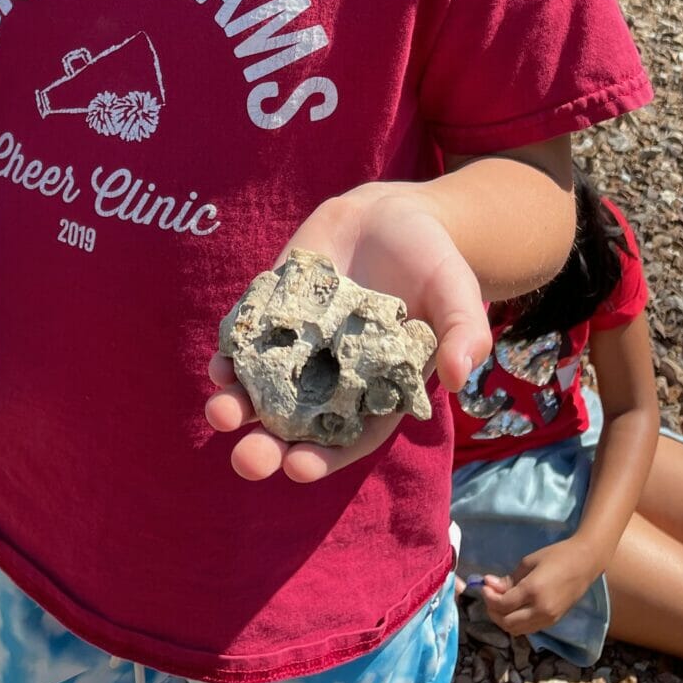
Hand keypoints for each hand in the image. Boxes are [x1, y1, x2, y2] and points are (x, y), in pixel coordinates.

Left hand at [205, 181, 490, 482]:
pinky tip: (219, 366)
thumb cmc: (433, 262)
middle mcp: (331, 378)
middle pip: (294, 425)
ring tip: (220, 411)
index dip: (322, 457)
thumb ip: (463, 333)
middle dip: (266, 446)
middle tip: (248, 457)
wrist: (393, 214)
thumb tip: (458, 376)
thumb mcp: (457, 293)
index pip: (346, 439)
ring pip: (260, 390)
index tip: (298, 468)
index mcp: (376, 390)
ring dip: (236, 405)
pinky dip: (229, 358)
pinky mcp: (274, 312)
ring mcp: (298, 347)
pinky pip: (245, 344)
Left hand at [477, 538, 603, 635]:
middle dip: (493, 612)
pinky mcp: (554, 621)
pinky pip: (529, 629)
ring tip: (500, 603)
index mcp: (533, 591)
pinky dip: (517, 622)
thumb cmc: (556, 556)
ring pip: (518, 630)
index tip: (484, 586)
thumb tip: (490, 585)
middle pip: (508, 623)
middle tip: (490, 596)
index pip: (503, 605)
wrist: (585, 562)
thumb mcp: (529, 562)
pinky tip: (514, 608)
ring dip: (504, 620)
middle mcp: (541, 610)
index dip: (489, 598)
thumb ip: (509, 579)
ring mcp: (549, 619)